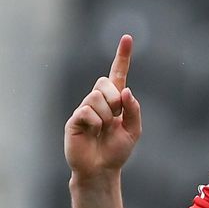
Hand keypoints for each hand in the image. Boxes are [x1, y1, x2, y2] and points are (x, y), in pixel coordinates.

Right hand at [65, 35, 141, 177]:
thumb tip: (126, 91)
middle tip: (115, 117)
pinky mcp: (74, 119)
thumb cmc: (117, 150)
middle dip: (114, 99)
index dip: (122, 56)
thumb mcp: (134, 130)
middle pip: (104, 82)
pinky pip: (87, 111)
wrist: (102, 169)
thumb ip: (134, 110)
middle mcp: (98, 100)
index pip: (118, 74)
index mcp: (115, 100)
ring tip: (103, 129)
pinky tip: (93, 133)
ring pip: (96, 97)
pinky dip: (96, 123)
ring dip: (106, 114)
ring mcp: (84, 108)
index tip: (127, 38)